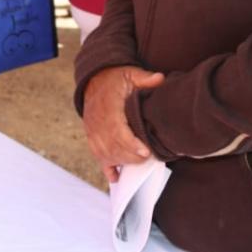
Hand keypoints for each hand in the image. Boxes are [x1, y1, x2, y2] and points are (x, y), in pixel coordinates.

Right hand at [82, 66, 164, 182]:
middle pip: (111, 146)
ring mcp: (92, 131)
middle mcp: (96, 121)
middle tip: (147, 158)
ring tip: (137, 163)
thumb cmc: (115, 79)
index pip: (116, 129)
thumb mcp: (129, 74)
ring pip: (104, 153)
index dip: (130, 143)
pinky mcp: (91, 137)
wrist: (93, 80)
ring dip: (121, 162)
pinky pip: (97, 156)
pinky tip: (116, 177)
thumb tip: (159, 78)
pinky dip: (107, 168)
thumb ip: (144, 78)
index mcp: (107, 106)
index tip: (145, 151)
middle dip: (130, 156)